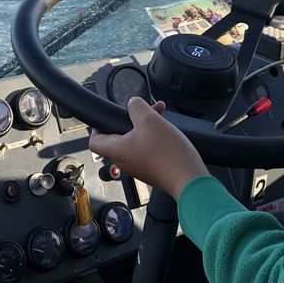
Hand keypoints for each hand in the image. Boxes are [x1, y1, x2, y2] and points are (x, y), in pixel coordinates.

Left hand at [90, 97, 208, 200]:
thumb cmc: (167, 153)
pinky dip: (153, 136)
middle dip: (130, 119)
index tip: (108, 116)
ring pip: (135, 141)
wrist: (188, 179)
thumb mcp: (150, 120)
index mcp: (118, 150)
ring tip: (160, 113)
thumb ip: (137, 107)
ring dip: (145, 125)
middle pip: (117, 138)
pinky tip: (167, 129)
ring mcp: (139, 167)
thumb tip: (133, 103)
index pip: (95, 141)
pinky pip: (147, 149)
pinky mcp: (153, 169)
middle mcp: (125, 161)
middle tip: (143, 109)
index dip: (98, 127)